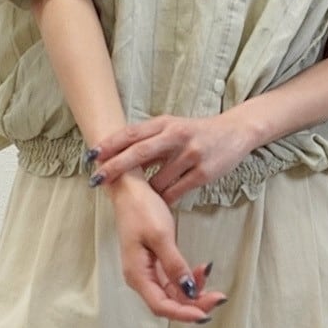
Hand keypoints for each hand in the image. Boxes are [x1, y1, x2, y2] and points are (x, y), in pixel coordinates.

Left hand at [89, 111, 255, 207]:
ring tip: (134, 199)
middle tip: (96, 179)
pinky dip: (163, 199)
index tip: (91, 155)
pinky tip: (158, 204)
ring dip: (143, 191)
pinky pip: (175, 192)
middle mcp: (177, 136)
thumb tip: (117, 156)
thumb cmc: (198, 133)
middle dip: (115, 167)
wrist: (236, 132)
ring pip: (157, 179)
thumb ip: (150, 141)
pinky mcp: (203, 173)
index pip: (132, 133)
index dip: (110, 144)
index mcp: (166, 123)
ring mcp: (191, 154)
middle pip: (139, 152)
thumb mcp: (174, 129)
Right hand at [108, 177, 229, 322]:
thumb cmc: (140, 209)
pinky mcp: (154, 264)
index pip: (161, 306)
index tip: (205, 314)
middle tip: (219, 297)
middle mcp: (140, 278)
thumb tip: (189, 290)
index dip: (183, 314)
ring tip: (213, 282)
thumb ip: (174, 265)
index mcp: (137, 274)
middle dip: (194, 304)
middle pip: (169, 303)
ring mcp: (147, 272)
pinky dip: (189, 279)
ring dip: (194, 292)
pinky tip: (202, 271)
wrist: (129, 189)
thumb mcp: (161, 236)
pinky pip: (173, 280)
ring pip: (173, 293)